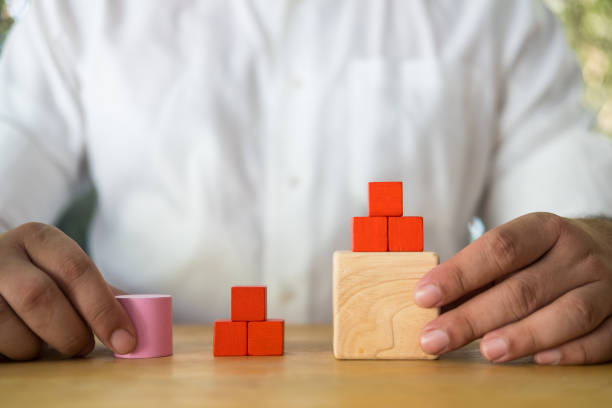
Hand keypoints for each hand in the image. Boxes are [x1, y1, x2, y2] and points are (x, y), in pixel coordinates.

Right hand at [0, 223, 135, 359]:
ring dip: (37, 347)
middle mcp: (3, 252)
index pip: (77, 269)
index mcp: (40, 238)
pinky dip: (13, 352)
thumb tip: (142, 315)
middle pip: (40, 297)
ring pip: (8, 326)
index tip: (126, 341)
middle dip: (70, 332)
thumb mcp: (66, 274)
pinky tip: (22, 343)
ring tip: (46, 344)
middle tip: (84, 347)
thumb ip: (101, 292)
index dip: (104, 309)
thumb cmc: (39, 277)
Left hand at [414, 212, 611, 364]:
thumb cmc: (545, 254)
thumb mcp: (516, 250)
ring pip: (566, 314)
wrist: (610, 248)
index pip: (498, 249)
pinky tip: (538, 361)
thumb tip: (432, 305)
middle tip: (435, 338)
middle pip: (522, 288)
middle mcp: (577, 256)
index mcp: (544, 229)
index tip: (424, 296)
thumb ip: (479, 274)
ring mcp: (604, 287)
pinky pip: (600, 339)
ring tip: (486, 352)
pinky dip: (570, 352)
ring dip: (523, 335)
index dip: (459, 274)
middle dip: (473, 316)